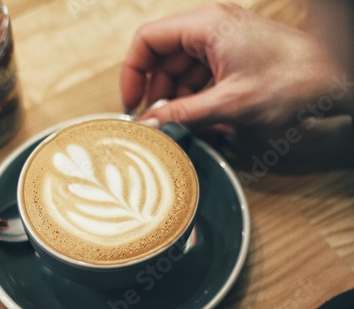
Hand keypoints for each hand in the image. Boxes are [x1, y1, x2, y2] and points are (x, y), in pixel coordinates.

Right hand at [120, 3, 343, 130]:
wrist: (335, 78)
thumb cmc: (293, 79)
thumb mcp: (230, 102)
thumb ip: (183, 114)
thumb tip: (150, 125)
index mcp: (205, 26)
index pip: (148, 40)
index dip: (133, 73)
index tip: (132, 104)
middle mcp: (209, 29)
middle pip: (163, 59)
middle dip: (158, 93)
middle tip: (158, 123)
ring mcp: (220, 43)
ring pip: (180, 71)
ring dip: (178, 100)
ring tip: (184, 125)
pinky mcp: (231, 58)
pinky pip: (200, 78)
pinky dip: (196, 99)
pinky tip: (204, 120)